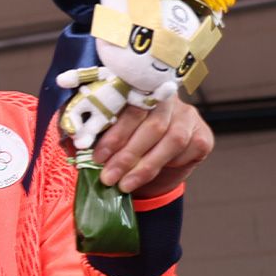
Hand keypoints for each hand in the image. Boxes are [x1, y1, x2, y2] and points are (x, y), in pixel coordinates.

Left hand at [92, 96, 213, 196]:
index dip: (114, 133)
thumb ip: (92, 134)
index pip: (129, 107)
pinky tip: (150, 175)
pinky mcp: (203, 134)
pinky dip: (168, 164)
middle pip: (151, 125)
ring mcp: (188, 114)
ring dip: (145, 166)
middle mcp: (166, 98)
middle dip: (127, 155)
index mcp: (138, 90)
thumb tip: (72, 142)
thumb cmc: (123, 143)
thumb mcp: (104, 136)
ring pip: (172, 139)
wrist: (154, 163)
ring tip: (124, 185)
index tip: (96, 156)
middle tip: (108, 177)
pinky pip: (189, 149)